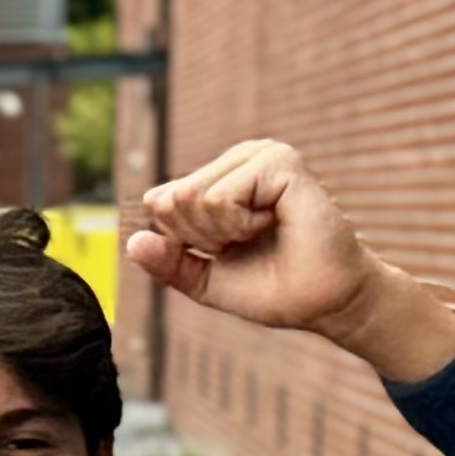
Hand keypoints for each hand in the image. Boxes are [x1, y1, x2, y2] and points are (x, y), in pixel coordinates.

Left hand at [125, 141, 454, 384]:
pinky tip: (273, 222)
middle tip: (245, 242)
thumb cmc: (273, 287)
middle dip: (199, 237)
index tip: (225, 250)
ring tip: (261, 232)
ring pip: (191, 198)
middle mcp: (239, 158)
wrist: (321, 300)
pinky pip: (219, 198)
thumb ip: (169, 261)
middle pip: (170, 200)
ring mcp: (260, 154)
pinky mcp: (278, 161)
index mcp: (220, 178)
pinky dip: (239, 226)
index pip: (159, 202)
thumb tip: (132, 242)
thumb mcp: (206, 279)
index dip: (183, 240)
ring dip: (221, 233)